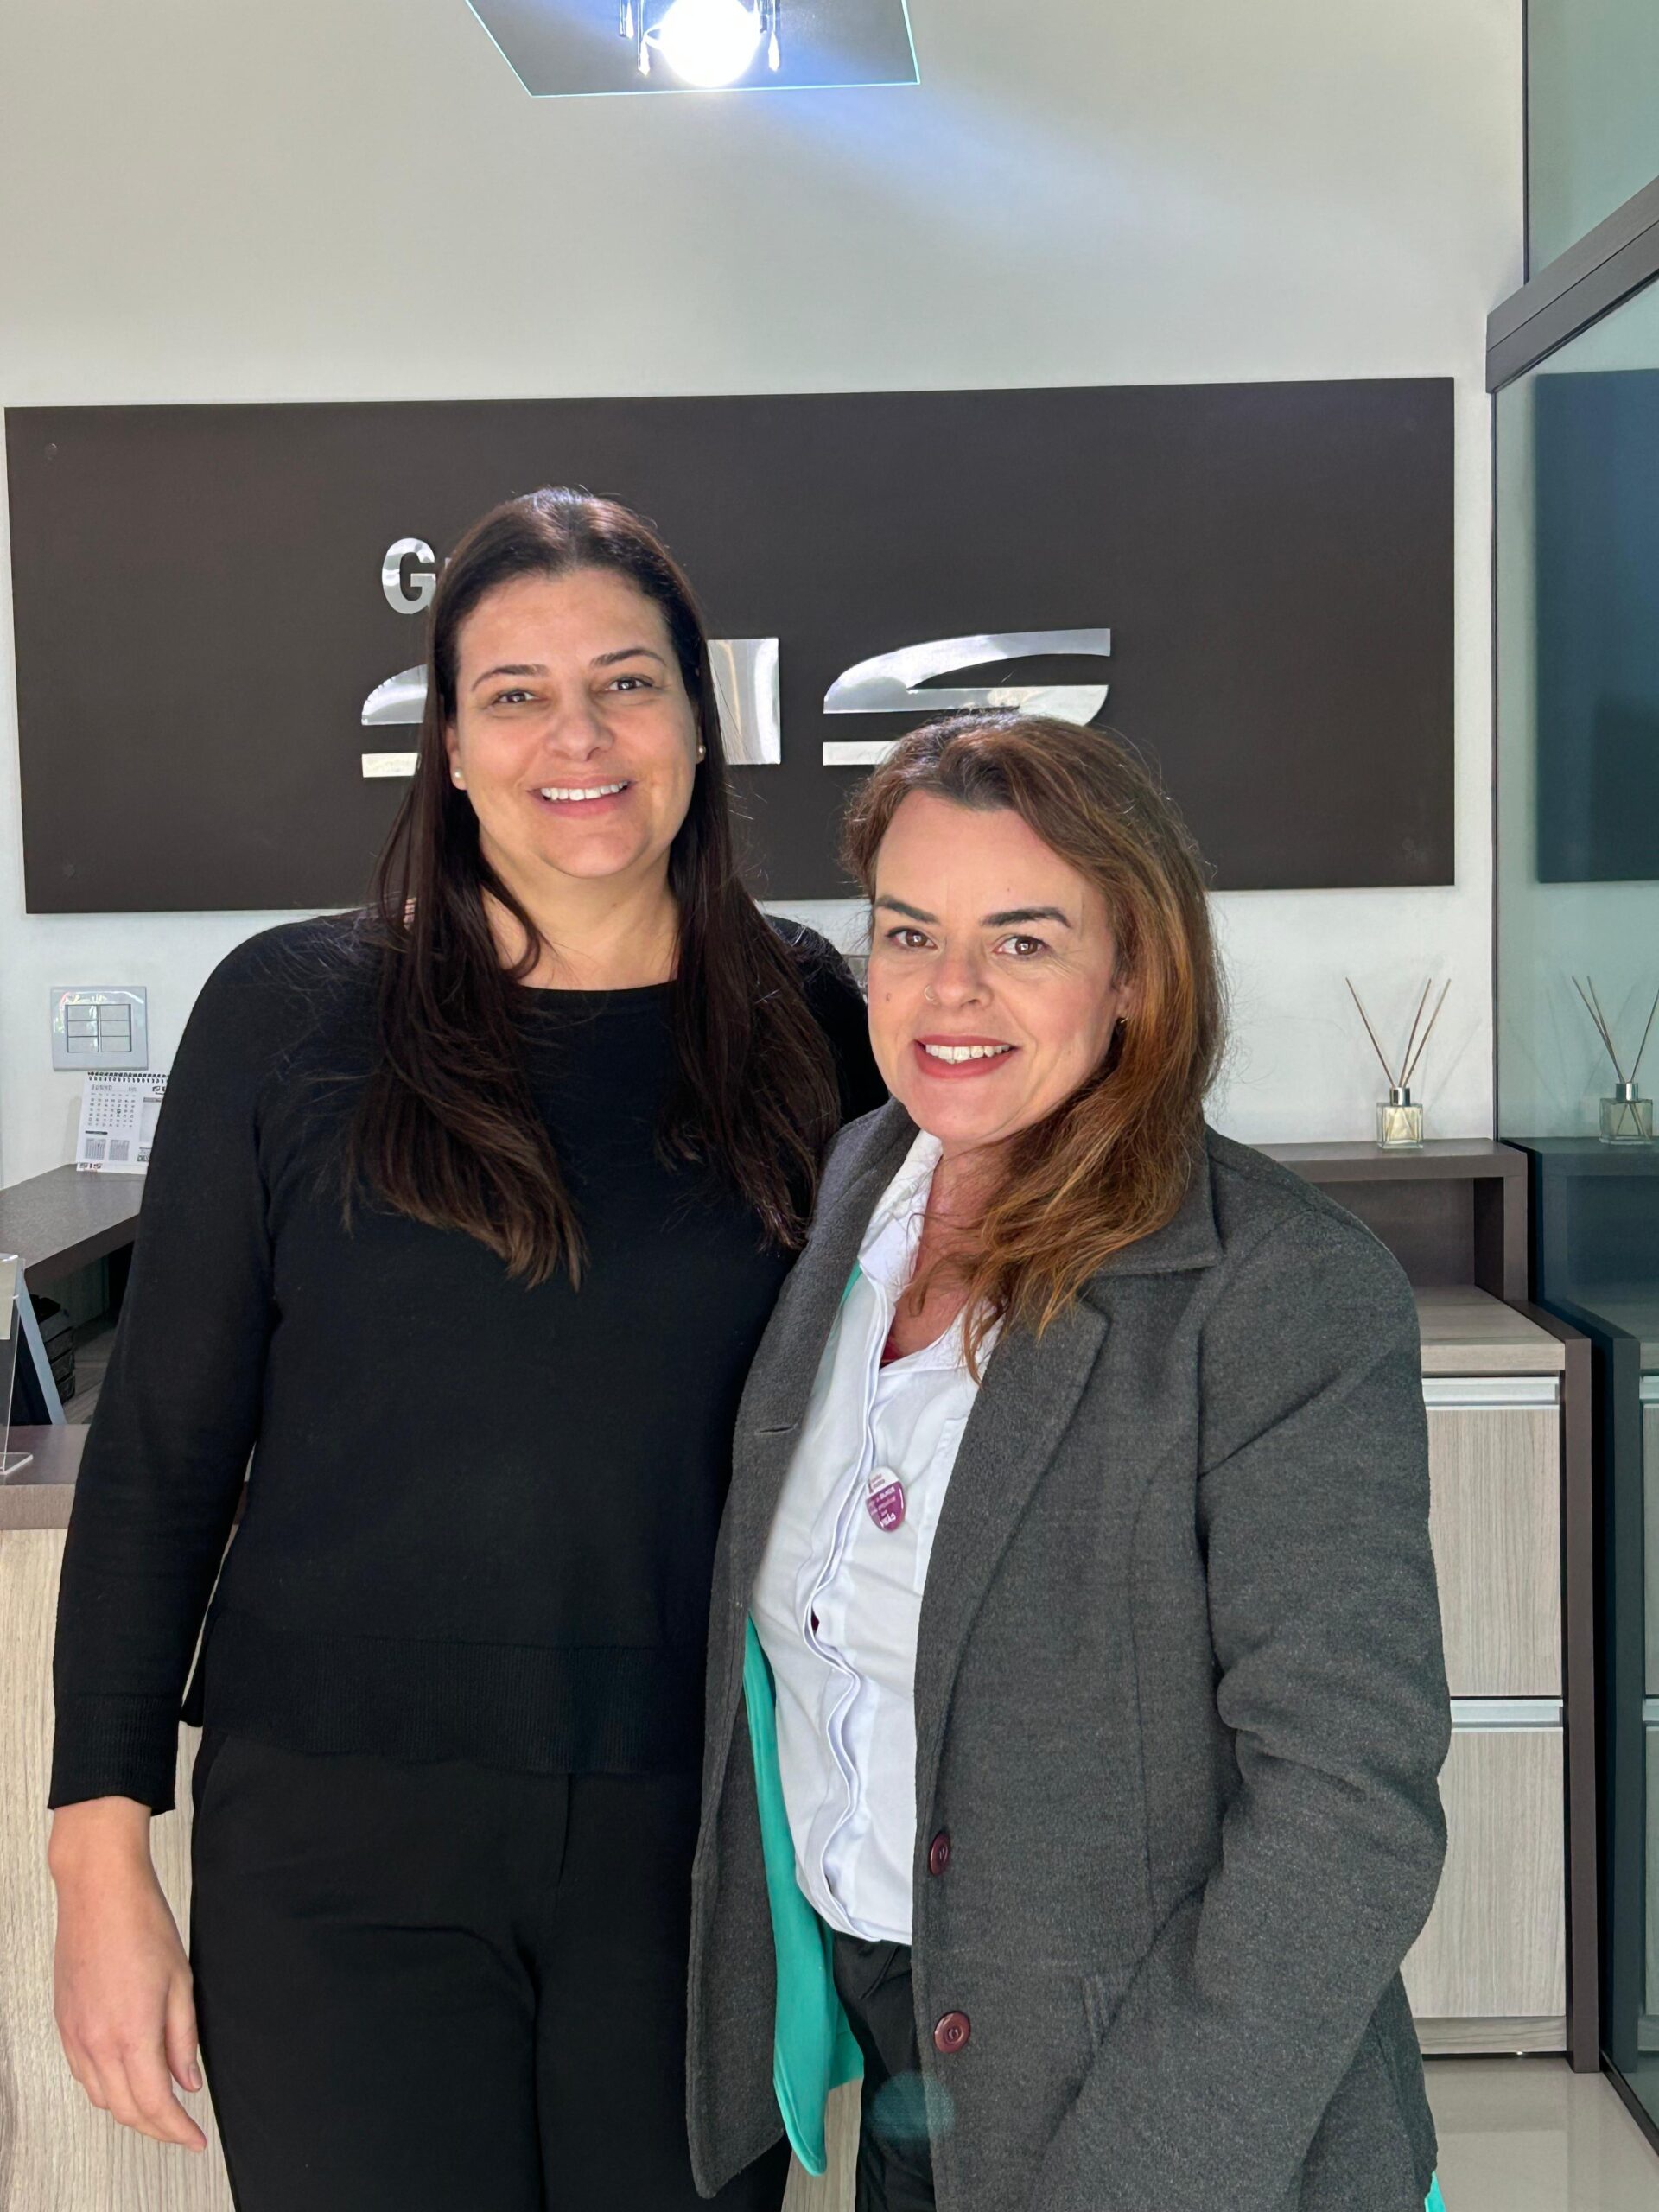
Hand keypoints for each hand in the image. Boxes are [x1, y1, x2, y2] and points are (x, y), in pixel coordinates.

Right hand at [48, 1799, 207, 2152]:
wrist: (99, 1892)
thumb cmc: (142, 1924)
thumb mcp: (181, 1981)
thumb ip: (183, 2038)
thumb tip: (188, 2080)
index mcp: (132, 2034)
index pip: (155, 2105)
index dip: (178, 2130)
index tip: (195, 2138)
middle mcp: (97, 2042)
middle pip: (125, 2111)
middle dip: (156, 2128)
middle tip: (182, 2128)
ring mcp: (75, 2035)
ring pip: (101, 2098)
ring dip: (130, 2111)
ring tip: (158, 2108)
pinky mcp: (64, 2024)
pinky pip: (83, 2075)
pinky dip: (106, 2089)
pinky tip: (125, 2080)